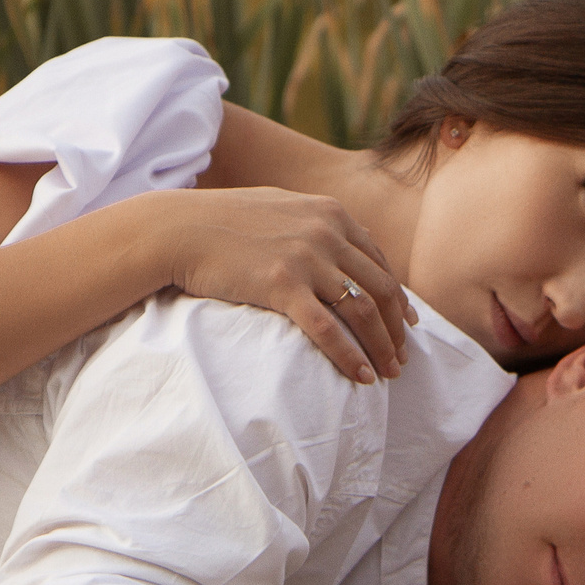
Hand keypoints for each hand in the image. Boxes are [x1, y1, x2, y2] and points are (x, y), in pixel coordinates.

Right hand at [139, 186, 415, 383]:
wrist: (177, 229)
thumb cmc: (221, 221)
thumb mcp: (280, 208)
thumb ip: (315, 223)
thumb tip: (339, 238)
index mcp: (331, 214)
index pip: (380, 262)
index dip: (399, 298)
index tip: (407, 325)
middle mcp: (327, 233)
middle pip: (382, 288)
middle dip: (397, 329)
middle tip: (402, 358)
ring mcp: (306, 258)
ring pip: (363, 310)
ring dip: (382, 346)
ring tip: (388, 373)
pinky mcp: (282, 285)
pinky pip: (328, 329)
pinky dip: (350, 356)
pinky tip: (361, 376)